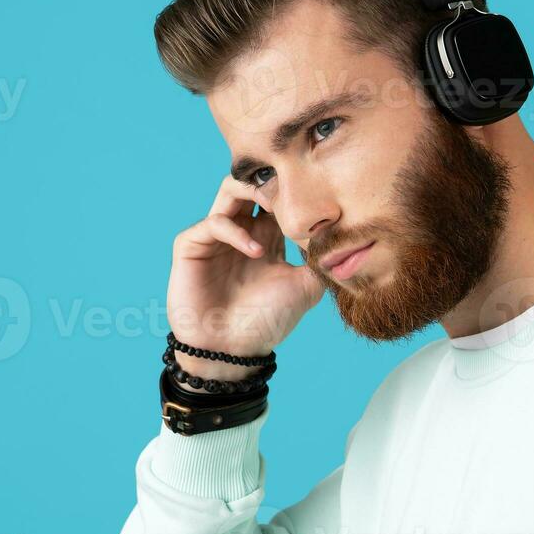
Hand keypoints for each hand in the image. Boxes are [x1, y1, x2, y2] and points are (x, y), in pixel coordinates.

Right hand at [166, 176, 325, 382]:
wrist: (232, 351)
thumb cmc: (266, 322)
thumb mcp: (305, 288)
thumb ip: (320, 259)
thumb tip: (342, 235)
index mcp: (266, 238)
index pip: (277, 198)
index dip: (293, 189)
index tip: (314, 193)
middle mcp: (240, 232)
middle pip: (251, 185)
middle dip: (271, 182)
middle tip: (292, 190)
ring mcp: (214, 238)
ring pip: (228, 191)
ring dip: (251, 191)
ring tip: (275, 207)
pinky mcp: (191, 247)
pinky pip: (211, 223)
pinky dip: (235, 231)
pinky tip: (257, 251)